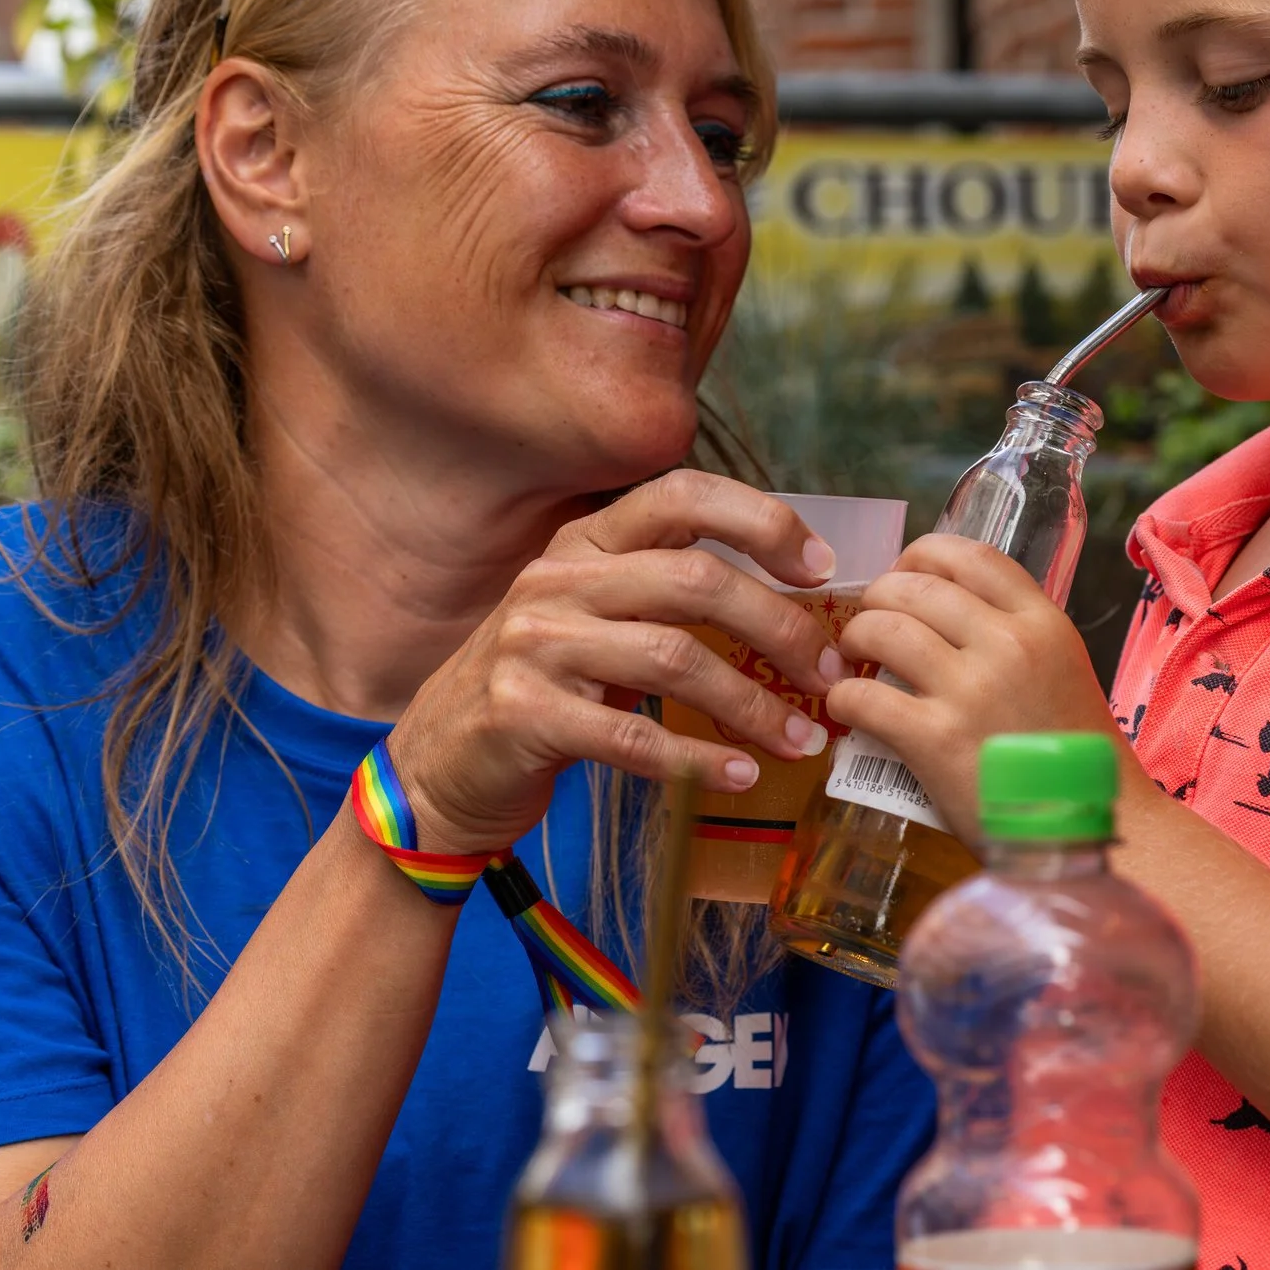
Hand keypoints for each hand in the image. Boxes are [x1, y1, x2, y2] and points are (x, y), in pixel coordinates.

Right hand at [389, 472, 847, 853]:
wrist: (437, 767)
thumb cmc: (545, 689)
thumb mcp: (597, 619)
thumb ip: (668, 594)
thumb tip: (794, 599)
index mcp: (585, 542)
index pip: (682, 493)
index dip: (762, 520)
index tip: (822, 568)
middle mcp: (558, 578)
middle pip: (696, 578)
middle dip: (781, 627)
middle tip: (832, 675)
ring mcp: (534, 643)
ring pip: (675, 657)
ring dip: (754, 705)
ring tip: (803, 740)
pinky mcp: (521, 712)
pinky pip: (632, 734)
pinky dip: (698, 759)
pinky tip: (740, 776)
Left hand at [827, 534, 1124, 831]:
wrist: (1084, 825)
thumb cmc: (1070, 753)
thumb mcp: (1062, 667)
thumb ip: (1015, 634)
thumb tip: (948, 612)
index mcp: (1041, 622)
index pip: (970, 555)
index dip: (923, 554)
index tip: (904, 571)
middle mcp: (1007, 644)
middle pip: (916, 588)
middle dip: (878, 596)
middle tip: (869, 619)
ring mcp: (970, 690)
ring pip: (883, 630)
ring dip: (855, 637)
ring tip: (853, 657)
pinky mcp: (935, 740)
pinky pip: (864, 697)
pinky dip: (842, 697)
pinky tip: (846, 706)